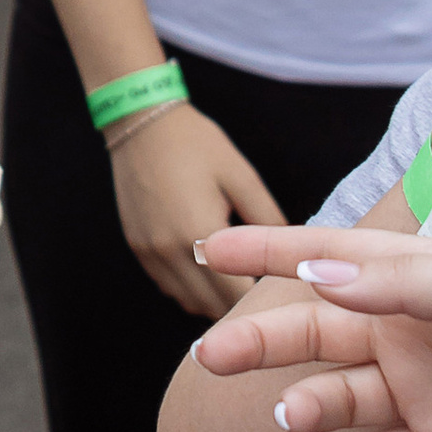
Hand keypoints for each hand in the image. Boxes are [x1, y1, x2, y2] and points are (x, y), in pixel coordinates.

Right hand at [108, 101, 284, 315]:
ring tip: (240, 286)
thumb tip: (292, 252)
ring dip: (214, 302)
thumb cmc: (197, 144)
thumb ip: (268, 218)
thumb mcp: (242, 176)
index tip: (282, 299)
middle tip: (267, 298)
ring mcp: (149, 253)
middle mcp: (169, 251)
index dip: (261, 303)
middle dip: (240, 308)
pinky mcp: (138, 248)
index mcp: (199, 232)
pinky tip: (210, 271)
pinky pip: (169, 287)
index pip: (235, 294)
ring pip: (188, 303)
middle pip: (210, 307)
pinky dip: (192, 289)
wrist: (141, 122)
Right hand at [193, 227, 431, 431]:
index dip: (272, 252)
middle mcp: (424, 332)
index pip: (335, 257)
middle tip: (212, 355)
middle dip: (265, 339)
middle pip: (323, 331)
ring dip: (307, 406)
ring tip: (287, 422)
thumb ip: (406, 286)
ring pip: (343, 396)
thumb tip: (318, 276)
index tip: (210, 249)